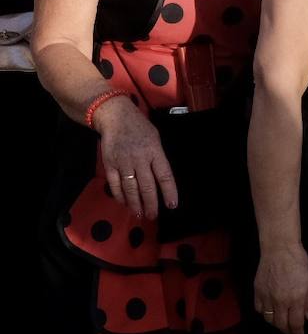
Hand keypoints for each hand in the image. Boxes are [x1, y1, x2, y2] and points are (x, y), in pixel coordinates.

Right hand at [94, 96, 177, 218]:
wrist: (116, 118)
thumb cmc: (140, 128)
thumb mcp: (155, 139)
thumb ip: (158, 158)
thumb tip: (161, 178)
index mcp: (155, 152)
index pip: (165, 176)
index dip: (169, 192)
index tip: (172, 205)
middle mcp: (140, 159)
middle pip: (147, 186)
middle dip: (151, 204)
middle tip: (153, 216)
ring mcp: (123, 163)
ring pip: (130, 188)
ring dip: (135, 203)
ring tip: (139, 214)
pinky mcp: (109, 164)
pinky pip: (115, 184)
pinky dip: (119, 196)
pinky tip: (124, 203)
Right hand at [254, 244, 307, 333]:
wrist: (279, 250)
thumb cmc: (299, 263)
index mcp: (296, 298)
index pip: (296, 323)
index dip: (298, 332)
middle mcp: (280, 301)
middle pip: (281, 325)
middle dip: (287, 331)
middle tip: (291, 332)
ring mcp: (267, 297)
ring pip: (269, 320)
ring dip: (276, 324)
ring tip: (282, 323)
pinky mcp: (257, 292)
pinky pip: (260, 310)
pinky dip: (265, 314)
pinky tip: (271, 312)